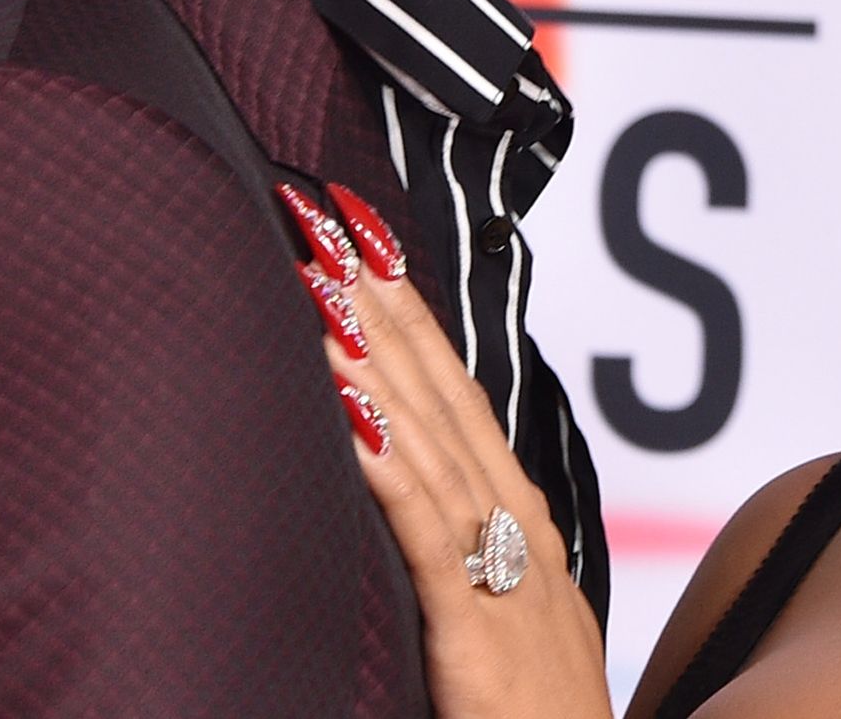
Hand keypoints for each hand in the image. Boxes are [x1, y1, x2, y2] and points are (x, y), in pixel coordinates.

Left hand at [278, 185, 614, 718]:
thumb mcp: (499, 629)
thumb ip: (461, 567)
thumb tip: (403, 504)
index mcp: (520, 529)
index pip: (456, 394)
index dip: (409, 310)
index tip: (362, 233)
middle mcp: (517, 533)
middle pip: (441, 390)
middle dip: (380, 295)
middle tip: (324, 206)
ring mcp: (503, 578)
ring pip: (429, 441)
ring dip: (373, 351)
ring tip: (319, 272)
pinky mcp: (476, 634)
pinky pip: (425, 533)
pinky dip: (388, 462)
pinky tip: (346, 407)